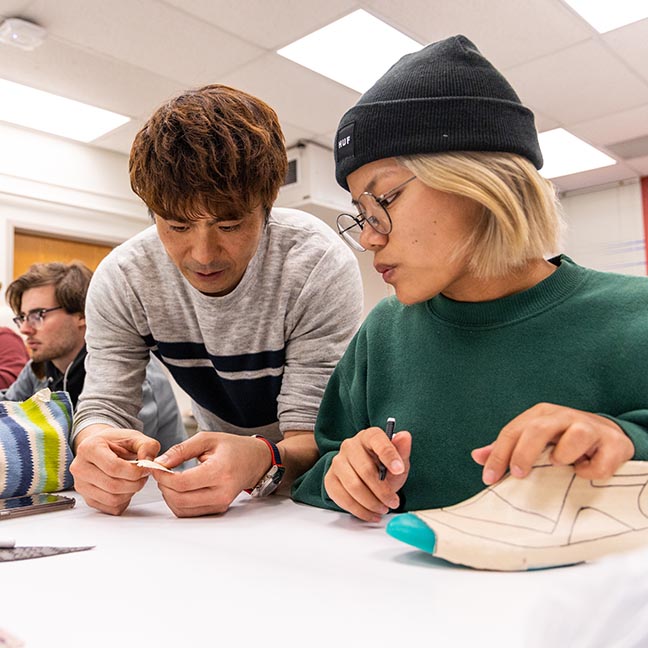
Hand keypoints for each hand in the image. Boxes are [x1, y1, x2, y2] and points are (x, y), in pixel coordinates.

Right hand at [71, 424, 160, 514]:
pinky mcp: (87, 498)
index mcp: (89, 448)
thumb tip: (149, 462)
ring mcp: (81, 485)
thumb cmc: (116, 443)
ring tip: (135, 480)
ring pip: (112, 499)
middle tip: (144, 475)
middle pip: (113, 486)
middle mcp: (80, 468)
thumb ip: (147, 446)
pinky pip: (110, 508)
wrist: (102, 448)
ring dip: (131, 492)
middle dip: (135, 483)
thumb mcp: (135, 437)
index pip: (114, 467)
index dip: (135, 471)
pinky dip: (124, 501)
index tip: (146, 468)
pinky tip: (126, 488)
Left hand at [150, 432, 272, 516]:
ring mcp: (221, 504)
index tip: (155, 466)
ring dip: (169, 495)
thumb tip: (159, 462)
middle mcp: (222, 492)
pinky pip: (189, 512)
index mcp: (220, 471)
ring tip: (170, 479)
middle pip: (179, 499)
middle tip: (160, 472)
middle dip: (163, 486)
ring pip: (182, 509)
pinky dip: (178, 501)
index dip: (162, 476)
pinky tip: (179, 487)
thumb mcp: (207, 439)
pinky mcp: (218, 509)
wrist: (255, 461)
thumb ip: (181, 450)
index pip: (182, 483)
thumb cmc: (233, 448)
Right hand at [324, 427, 411, 522]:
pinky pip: (343, 498)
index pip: (377, 440)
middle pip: (365, 470)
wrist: (367, 476)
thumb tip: (404, 436)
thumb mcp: (399, 459)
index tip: (399, 470)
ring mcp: (337, 462)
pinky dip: (360, 510)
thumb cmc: (383, 466)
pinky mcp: (330, 479)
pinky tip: (371, 513)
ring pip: (354, 486)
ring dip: (371, 503)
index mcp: (368, 436)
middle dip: (382, 491)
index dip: (389, 455)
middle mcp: (350, 446)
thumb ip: (402, 450)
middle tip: (393, 502)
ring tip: (383, 508)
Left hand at [472, 403, 634, 484]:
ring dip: (563, 457)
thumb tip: (477, 456)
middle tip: (519, 474)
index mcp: (540, 415)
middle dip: (524, 454)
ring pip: (574, 437)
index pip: (512, 432)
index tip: (489, 478)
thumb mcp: (534, 440)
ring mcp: (589, 427)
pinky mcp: (613, 444)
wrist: (609, 435)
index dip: (498, 455)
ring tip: (561, 465)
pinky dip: (590, 472)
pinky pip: (599, 462)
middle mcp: (563, 416)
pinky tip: (584, 471)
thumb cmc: (563, 440)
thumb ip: (507, 448)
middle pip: (537, 429)